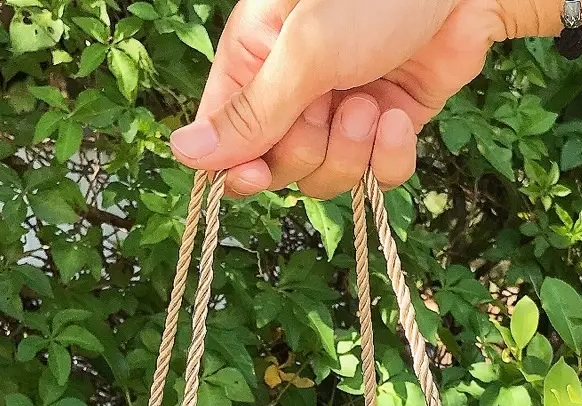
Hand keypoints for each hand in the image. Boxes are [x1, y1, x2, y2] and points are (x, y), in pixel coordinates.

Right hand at [171, 0, 555, 197]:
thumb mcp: (305, 52)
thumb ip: (250, 112)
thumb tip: (183, 155)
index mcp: (254, 62)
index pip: (224, 140)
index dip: (236, 167)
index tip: (255, 175)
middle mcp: (293, 91)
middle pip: (277, 167)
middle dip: (308, 148)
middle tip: (334, 105)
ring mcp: (343, 109)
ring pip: (327, 177)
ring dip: (352, 151)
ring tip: (372, 103)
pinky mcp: (391, 123)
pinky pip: (378, 174)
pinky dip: (390, 155)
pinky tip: (399, 116)